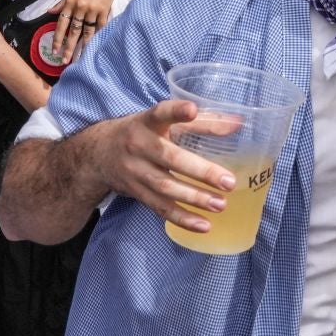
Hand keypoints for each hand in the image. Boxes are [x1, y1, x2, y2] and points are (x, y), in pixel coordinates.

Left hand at [49, 0, 118, 64]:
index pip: (61, 24)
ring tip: (80, 59)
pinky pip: (100, 27)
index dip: (57, 39)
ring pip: (86, 32)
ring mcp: (93, 9)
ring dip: (83, 46)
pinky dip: (98, 37)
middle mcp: (80, 7)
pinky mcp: (105, 9)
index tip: (54, 51)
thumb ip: (62, 2)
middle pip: (73, 31)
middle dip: (68, 48)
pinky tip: (96, 47)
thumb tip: (50, 11)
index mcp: (70, 1)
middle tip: (64, 61)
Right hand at [87, 100, 243, 233]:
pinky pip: (159, 207)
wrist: (98, 153)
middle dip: (201, 171)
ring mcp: (134, 171)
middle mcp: (138, 144)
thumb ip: (200, 122)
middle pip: (170, 158)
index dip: (175, 111)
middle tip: (228, 183)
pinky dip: (182, 218)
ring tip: (221, 205)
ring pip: (166, 187)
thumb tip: (237, 124)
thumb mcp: (162, 121)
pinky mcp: (135, 192)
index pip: (160, 113)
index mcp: (146, 121)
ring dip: (195, 198)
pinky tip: (204, 225)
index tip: (191, 110)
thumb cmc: (142, 132)